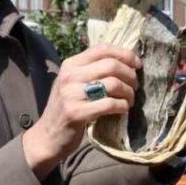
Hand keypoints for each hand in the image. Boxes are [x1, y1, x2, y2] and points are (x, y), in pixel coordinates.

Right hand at [25, 45, 139, 176]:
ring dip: (129, 92)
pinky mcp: (77, 113)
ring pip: (113, 84)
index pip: (102, 49)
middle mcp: (69, 75)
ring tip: (129, 100)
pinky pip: (110, 104)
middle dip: (130, 75)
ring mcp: (71, 94)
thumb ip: (93, 70)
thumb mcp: (74, 83)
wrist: (48, 136)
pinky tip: (123, 109)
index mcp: (70, 64)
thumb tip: (127, 62)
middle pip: (111, 65)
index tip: (138, 64)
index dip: (125, 54)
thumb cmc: (68, 107)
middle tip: (135, 86)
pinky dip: (122, 106)